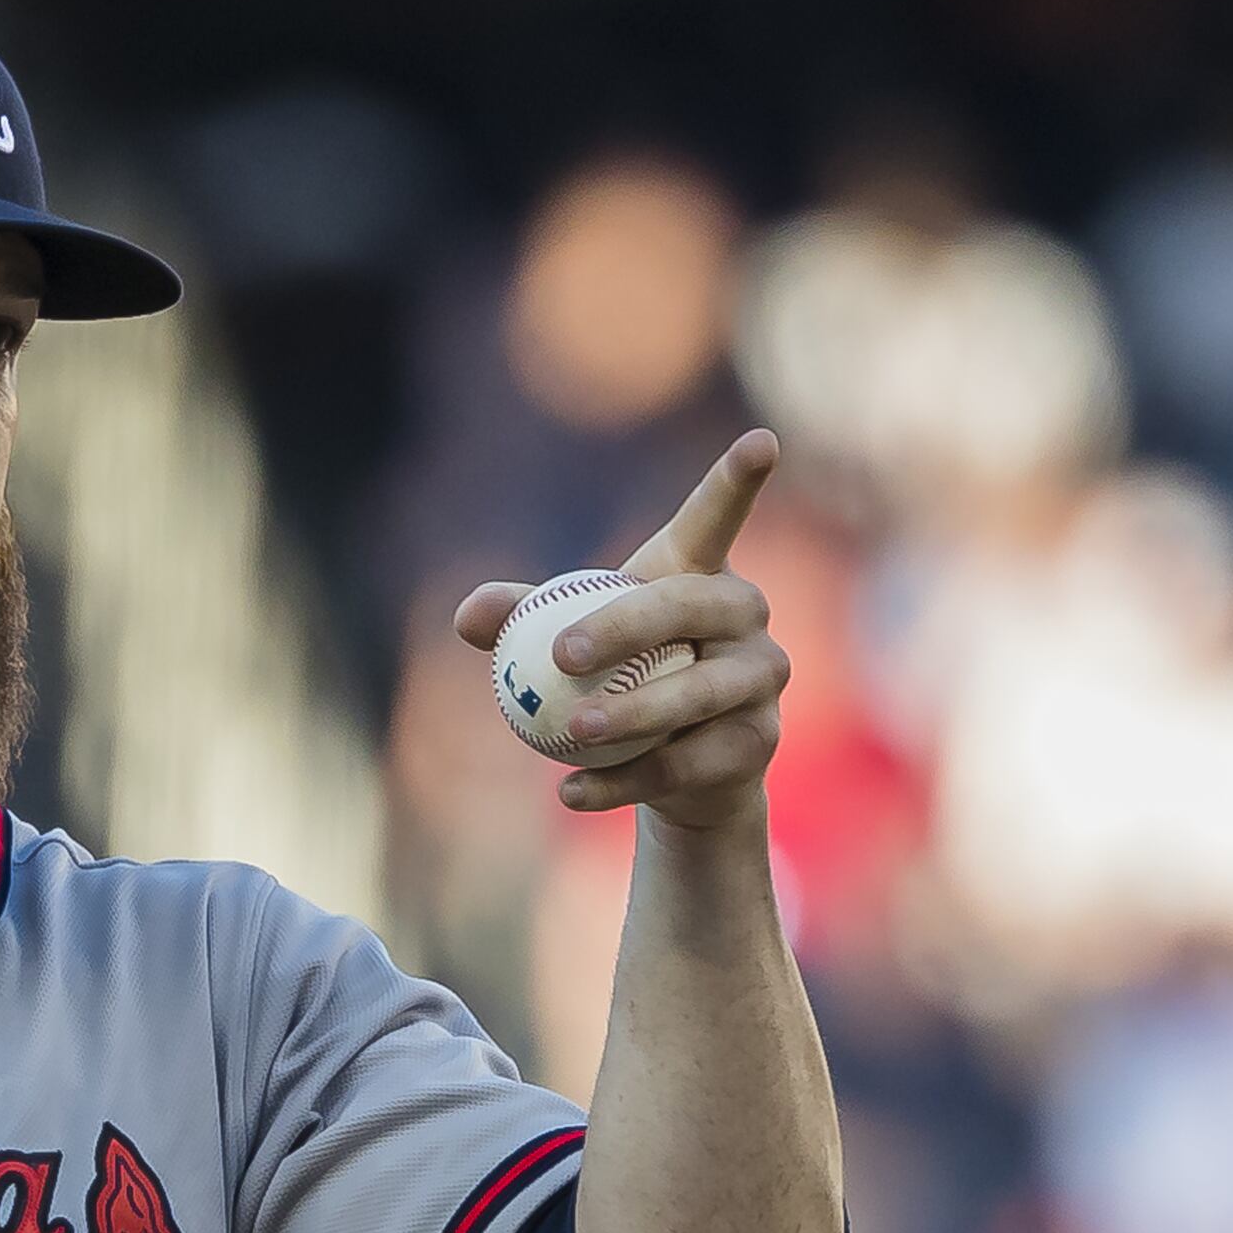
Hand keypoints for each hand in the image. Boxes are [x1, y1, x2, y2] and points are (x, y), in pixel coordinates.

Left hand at [450, 430, 790, 829]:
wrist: (674, 771)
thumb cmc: (620, 678)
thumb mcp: (565, 645)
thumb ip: (521, 621)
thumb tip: (469, 616)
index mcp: (699, 573)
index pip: (716, 519)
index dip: (738, 481)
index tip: (762, 440)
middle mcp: (745, 615)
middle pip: (694, 605)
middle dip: (628, 624)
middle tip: (564, 654)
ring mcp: (762, 678)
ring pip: (699, 693)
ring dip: (634, 712)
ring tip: (575, 732)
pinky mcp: (757, 741)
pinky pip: (685, 761)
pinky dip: (624, 779)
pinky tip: (570, 792)